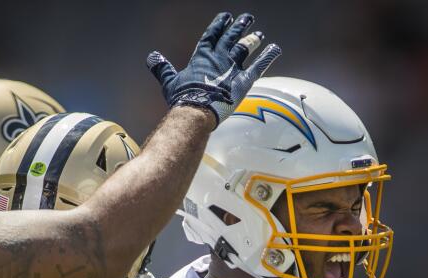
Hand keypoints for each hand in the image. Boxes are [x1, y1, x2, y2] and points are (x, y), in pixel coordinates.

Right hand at [147, 12, 280, 126]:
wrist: (196, 111)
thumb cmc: (182, 98)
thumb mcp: (169, 82)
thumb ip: (162, 68)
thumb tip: (151, 57)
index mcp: (202, 56)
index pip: (212, 35)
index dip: (219, 25)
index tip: (226, 16)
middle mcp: (219, 57)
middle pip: (231, 37)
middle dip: (239, 26)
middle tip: (247, 18)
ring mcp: (233, 67)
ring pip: (246, 48)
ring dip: (253, 39)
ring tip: (259, 33)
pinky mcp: (244, 80)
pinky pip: (259, 65)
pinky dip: (268, 56)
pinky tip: (275, 48)